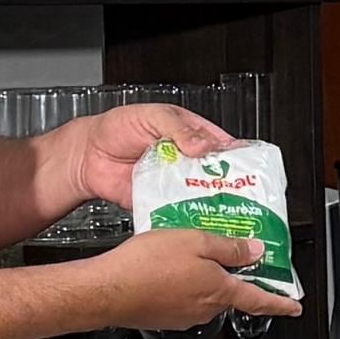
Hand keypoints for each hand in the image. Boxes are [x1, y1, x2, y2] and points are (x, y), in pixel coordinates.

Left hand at [51, 99, 227, 220]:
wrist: (87, 156)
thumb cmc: (116, 128)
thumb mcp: (151, 117)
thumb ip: (178, 129)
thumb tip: (204, 144)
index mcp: (190, 135)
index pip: (222, 145)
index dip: (239, 157)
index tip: (252, 169)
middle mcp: (186, 160)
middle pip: (217, 175)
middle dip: (230, 185)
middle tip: (244, 196)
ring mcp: (174, 183)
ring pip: (201, 195)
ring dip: (211, 203)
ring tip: (226, 213)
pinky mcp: (160, 202)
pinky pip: (179, 211)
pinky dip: (187, 217)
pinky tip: (197, 221)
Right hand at [86, 227, 300, 330]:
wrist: (107, 289)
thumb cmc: (146, 265)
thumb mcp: (195, 242)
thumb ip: (229, 248)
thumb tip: (254, 251)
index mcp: (218, 290)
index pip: (259, 300)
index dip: (280, 303)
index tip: (294, 306)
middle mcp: (205, 309)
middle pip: (229, 293)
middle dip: (231, 277)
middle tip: (228, 256)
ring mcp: (183, 316)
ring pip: (204, 295)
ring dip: (203, 278)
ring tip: (189, 254)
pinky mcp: (163, 317)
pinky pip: (182, 298)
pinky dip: (182, 284)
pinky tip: (167, 267)